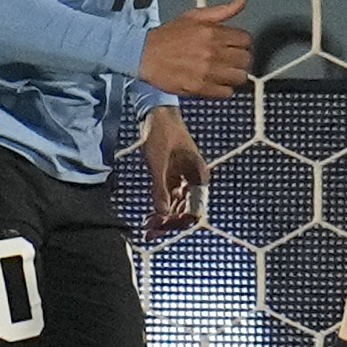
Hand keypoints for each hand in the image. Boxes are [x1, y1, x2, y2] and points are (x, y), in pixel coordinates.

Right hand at [138, 0, 252, 95]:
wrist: (144, 54)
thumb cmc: (169, 34)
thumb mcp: (194, 16)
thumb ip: (221, 10)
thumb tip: (242, 1)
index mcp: (213, 32)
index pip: (245, 40)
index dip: (241, 43)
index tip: (234, 46)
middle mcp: (213, 52)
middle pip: (246, 60)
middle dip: (240, 60)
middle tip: (229, 61)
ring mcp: (208, 71)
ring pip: (239, 77)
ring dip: (234, 75)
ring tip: (224, 73)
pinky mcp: (200, 88)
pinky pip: (226, 93)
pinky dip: (224, 89)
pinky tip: (216, 83)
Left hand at [138, 104, 210, 238]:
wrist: (157, 113)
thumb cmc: (161, 133)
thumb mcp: (158, 162)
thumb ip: (160, 189)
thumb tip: (162, 214)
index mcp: (198, 176)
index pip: (195, 209)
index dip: (180, 222)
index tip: (162, 227)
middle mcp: (194, 181)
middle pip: (186, 211)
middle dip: (169, 223)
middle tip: (150, 233)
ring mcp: (184, 179)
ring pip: (177, 206)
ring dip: (164, 218)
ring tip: (147, 229)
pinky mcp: (173, 177)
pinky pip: (170, 198)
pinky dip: (160, 208)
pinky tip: (149, 217)